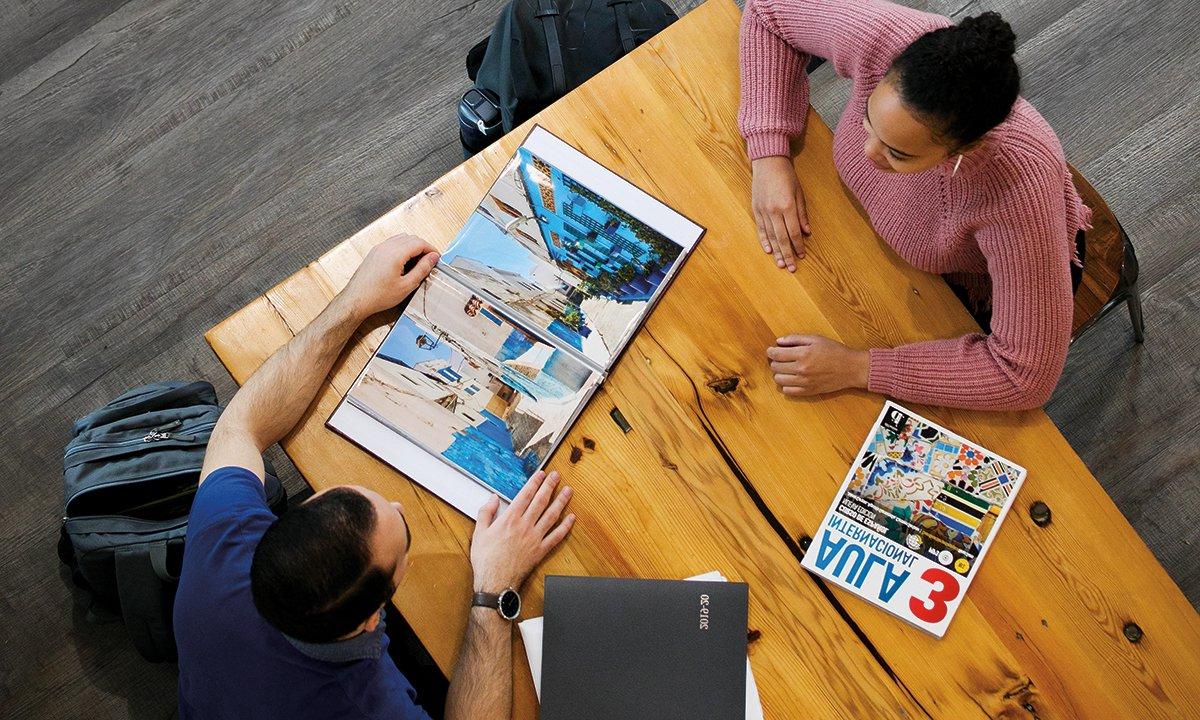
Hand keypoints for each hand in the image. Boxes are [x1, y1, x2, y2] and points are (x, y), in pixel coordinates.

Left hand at [342, 234, 439, 317]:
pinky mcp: (374, 253)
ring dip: (412, 246)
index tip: (437, 258)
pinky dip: (402, 248)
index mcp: (395, 253)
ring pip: (401, 239)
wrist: (356, 300)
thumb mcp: (407, 286)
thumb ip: (422, 269)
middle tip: (429, 261)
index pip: (419, 243)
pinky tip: (404, 263)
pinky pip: (392, 243)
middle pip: (411, 238)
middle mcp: (386, 247)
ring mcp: (379, 249)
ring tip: (417, 263)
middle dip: (423, 247)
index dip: (431, 249)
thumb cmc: (378, 296)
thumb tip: (433, 258)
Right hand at [470, 470, 574, 593]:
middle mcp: (525, 525)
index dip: (534, 483)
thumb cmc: (486, 559)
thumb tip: (492, 498)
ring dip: (561, 501)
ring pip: (551, 515)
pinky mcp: (541, 550)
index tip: (541, 475)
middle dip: (549, 486)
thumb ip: (486, 512)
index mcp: (509, 519)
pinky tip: (571, 518)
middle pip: (540, 501)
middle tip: (557, 476)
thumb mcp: (479, 532)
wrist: (495, 582)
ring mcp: (535, 538)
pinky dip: (565, 526)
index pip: (525, 495)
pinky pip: (556, 536)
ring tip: (568, 491)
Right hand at [751, 155, 809, 271]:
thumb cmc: (787, 176)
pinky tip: (768, 251)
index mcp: (787, 206)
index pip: (794, 231)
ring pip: (770, 236)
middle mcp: (774, 211)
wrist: (768, 162)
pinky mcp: (756, 209)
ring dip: (776, 252)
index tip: (802, 255)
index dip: (798, 245)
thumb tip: (807, 232)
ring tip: (781, 264)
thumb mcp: (799, 192)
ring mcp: (763, 211)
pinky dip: (764, 241)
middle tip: (792, 267)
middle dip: (787, 254)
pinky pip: (760, 229)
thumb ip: (802, 213)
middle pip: (782, 238)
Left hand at [767, 334, 868, 395]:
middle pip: (775, 367)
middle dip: (775, 361)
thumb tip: (778, 341)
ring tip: (787, 368)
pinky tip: (792, 378)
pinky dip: (786, 385)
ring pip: (779, 380)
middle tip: (781, 358)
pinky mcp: (808, 392)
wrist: (851, 368)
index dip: (770, 351)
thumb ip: (795, 339)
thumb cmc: (834, 351)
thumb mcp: (816, 339)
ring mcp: (804, 383)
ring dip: (780, 373)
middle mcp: (801, 370)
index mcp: (803, 354)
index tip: (771, 350)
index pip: (776, 354)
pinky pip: (788, 391)